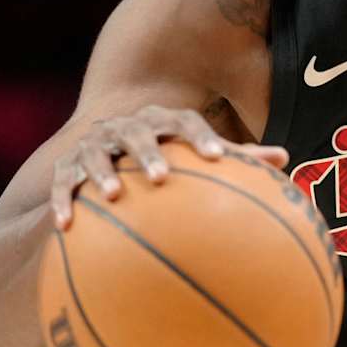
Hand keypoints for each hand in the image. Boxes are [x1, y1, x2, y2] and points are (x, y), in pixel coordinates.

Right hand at [50, 105, 288, 228]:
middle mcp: (125, 127)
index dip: (200, 136)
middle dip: (148, 151)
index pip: (184, 121)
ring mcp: (93, 144)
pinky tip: (65, 225)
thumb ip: (234, 158)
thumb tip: (285, 158)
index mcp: (161, 123)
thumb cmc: (162, 160)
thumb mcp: (193, 157)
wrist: (101, 161)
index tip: (216, 157)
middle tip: (162, 177)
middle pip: (137, 132)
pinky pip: (61, 183)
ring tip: (113, 194)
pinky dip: (61, 201)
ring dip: (102, 172)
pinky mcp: (65, 167)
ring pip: (95, 153)